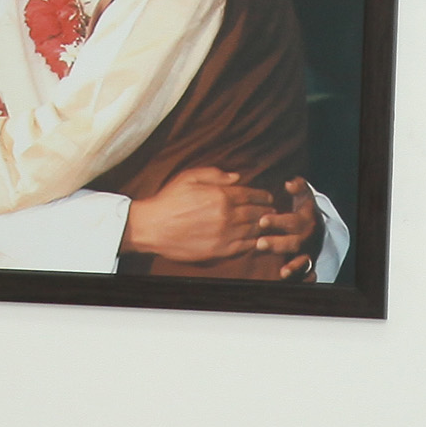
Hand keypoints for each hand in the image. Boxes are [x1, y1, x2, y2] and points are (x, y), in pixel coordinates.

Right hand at [122, 168, 318, 271]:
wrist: (152, 227)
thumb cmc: (169, 200)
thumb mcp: (190, 177)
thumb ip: (216, 175)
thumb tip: (238, 177)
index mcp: (221, 195)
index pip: (252, 195)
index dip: (263, 196)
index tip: (267, 197)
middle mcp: (226, 215)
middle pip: (257, 213)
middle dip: (267, 211)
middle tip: (272, 211)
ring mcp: (224, 235)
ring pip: (254, 230)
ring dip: (263, 227)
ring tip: (267, 225)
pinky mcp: (219, 251)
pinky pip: (244, 247)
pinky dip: (254, 242)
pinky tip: (256, 239)